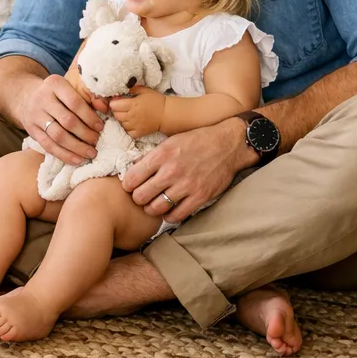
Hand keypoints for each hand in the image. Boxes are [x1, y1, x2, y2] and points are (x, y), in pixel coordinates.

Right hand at [15, 73, 103, 166]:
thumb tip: (105, 107)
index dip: (90, 117)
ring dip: (77, 147)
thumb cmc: (57, 94)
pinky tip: (78, 160)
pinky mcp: (31, 130)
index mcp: (54, 84)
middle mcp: (42, 98)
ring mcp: (35, 115)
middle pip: (67, 121)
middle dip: (85, 134)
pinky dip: (65, 155)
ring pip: (58, 136)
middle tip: (97, 141)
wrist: (27, 98)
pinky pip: (49, 146)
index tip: (101, 127)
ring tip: (91, 153)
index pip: (74, 102)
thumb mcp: (70, 87)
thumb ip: (88, 95)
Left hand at [109, 86, 165, 137]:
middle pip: (116, 115)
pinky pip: (128, 132)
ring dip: (122, 119)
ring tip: (128, 115)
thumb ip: (131, 89)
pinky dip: (128, 128)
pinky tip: (132, 123)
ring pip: (121, 123)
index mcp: (132, 104)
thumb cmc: (155, 100)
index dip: (114, 102)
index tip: (118, 101)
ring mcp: (135, 125)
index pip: (114, 105)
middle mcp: (132, 116)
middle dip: (117, 111)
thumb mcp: (143, 90)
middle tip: (123, 108)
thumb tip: (120, 91)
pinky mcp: (139, 133)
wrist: (166, 113)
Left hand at [120, 118, 246, 223]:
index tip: (130, 186)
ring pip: (156, 208)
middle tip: (141, 197)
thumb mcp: (170, 142)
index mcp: (161, 155)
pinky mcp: (200, 197)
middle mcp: (171, 171)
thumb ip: (151, 156)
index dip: (128, 185)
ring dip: (151, 209)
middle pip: (141, 196)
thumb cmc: (197, 141)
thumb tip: (132, 169)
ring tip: (152, 205)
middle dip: (137, 198)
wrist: (228, 144)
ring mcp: (186, 186)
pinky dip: (169, 216)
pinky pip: (177, 215)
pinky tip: (169, 210)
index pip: (132, 178)